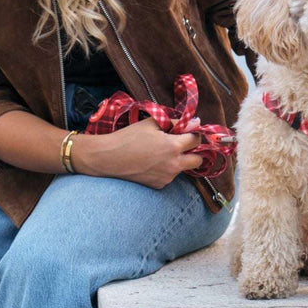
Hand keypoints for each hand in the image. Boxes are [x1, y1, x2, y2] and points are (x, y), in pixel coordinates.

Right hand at [75, 116, 203, 188]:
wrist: (109, 158)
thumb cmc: (129, 137)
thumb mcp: (151, 123)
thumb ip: (175, 122)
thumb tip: (195, 122)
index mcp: (173, 147)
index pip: (196, 140)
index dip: (194, 134)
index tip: (188, 131)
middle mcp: (173, 165)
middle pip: (198, 161)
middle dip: (195, 152)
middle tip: (183, 145)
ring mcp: (167, 177)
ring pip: (183, 168)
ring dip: (178, 160)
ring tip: (160, 152)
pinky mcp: (159, 185)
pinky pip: (170, 176)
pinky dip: (166, 169)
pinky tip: (152, 162)